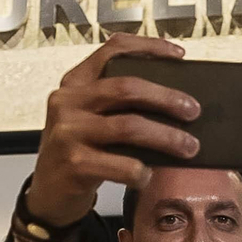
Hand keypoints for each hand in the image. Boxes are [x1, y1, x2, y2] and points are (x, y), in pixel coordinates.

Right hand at [24, 34, 200, 229]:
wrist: (48, 194)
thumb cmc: (78, 151)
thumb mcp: (89, 118)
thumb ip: (118, 104)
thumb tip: (176, 101)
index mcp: (75, 83)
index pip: (113, 50)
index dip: (150, 47)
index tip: (179, 55)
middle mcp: (67, 102)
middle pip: (127, 88)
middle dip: (167, 98)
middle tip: (193, 111)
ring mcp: (68, 133)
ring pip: (129, 127)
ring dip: (166, 137)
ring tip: (189, 147)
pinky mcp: (74, 164)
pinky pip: (123, 165)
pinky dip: (142, 171)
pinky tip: (147, 175)